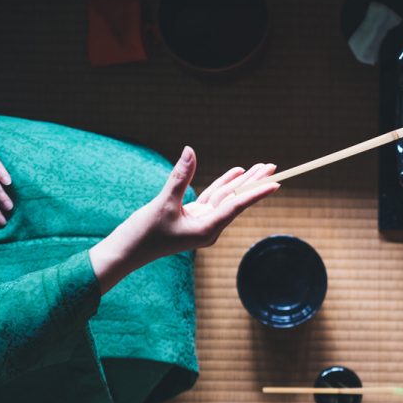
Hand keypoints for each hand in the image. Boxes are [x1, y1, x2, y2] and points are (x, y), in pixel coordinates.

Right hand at [89, 146, 278, 293]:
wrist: (127, 252)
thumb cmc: (144, 233)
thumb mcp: (163, 203)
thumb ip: (179, 176)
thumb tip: (190, 150)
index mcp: (206, 230)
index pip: (236, 207)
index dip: (256, 193)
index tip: (275, 184)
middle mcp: (208, 227)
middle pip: (236, 201)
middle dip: (254, 183)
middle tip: (275, 168)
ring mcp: (200, 222)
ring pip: (226, 198)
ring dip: (242, 182)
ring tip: (262, 167)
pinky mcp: (191, 217)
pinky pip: (212, 198)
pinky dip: (223, 185)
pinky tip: (237, 174)